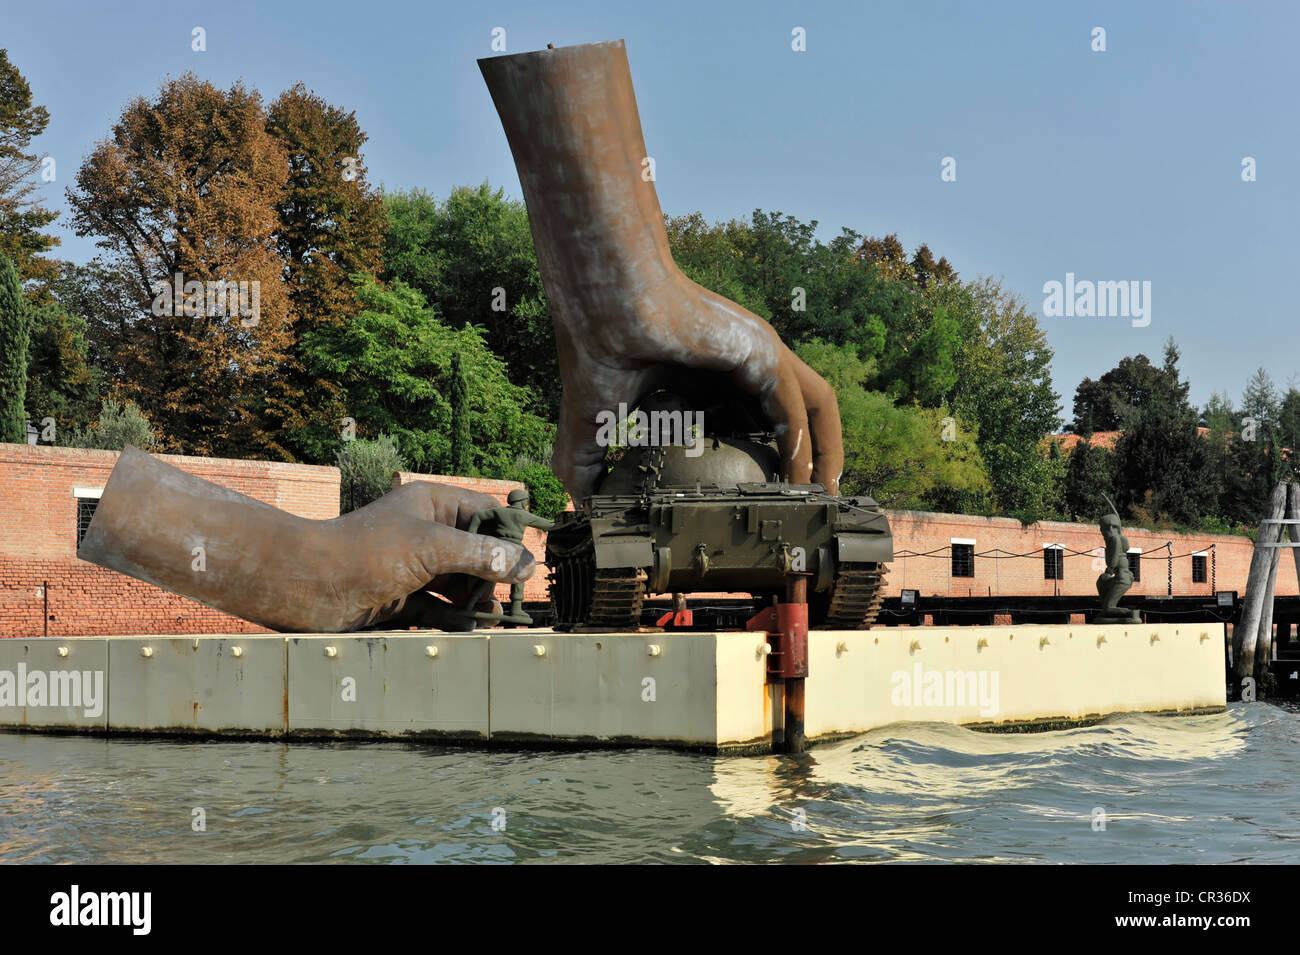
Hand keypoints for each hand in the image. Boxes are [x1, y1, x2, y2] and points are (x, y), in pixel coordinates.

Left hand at [78, 447, 534, 632]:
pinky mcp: (401, 598)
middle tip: (510, 602)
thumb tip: (527, 564)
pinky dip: (453, 620)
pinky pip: (439, 608)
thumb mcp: (433, 549)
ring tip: (491, 620)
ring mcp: (413, 567)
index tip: (527, 565)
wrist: (306, 586)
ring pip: (460, 584)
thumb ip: (483, 556)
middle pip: (477, 553)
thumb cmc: (367, 553)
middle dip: (494, 577)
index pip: (487, 515)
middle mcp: (426, 533)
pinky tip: (465, 632)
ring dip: (475, 602)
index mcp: (433, 505)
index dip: (510, 537)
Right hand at [480, 40, 843, 499]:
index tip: (773, 496)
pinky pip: (796, 403)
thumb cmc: (597, 347)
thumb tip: (577, 509)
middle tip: (813, 500)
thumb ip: (590, 464)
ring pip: (815, 405)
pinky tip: (799, 477)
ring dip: (826, 450)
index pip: (761, 417)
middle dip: (818, 454)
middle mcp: (746, 362)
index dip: (774, 455)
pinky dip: (804, 442)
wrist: (600, 306)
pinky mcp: (761, 351)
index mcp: (716, 374)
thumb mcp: (593, 421)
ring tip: (822, 494)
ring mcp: (760, 352)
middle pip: (804, 411)